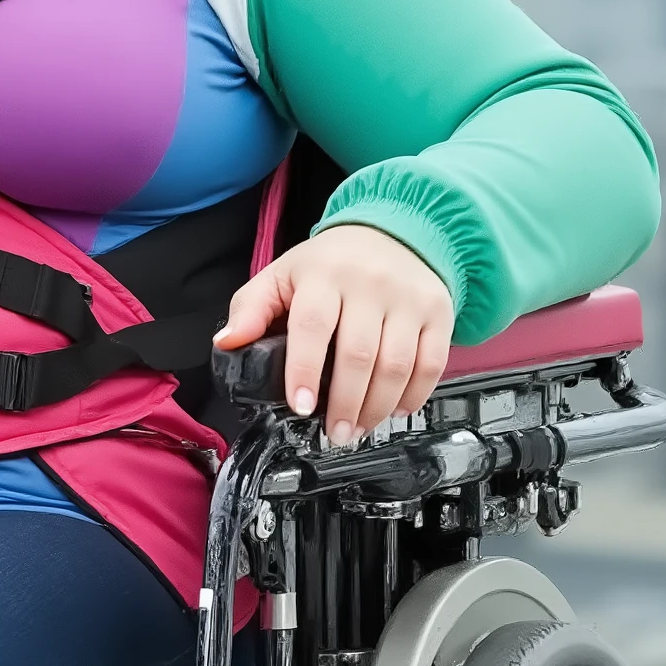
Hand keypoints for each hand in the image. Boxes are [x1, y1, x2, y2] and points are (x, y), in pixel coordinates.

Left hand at [213, 222, 453, 446]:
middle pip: (358, 353)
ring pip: (397, 364)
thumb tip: (227, 342)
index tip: (301, 407)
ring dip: (377, 407)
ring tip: (358, 428)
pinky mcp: (439, 312)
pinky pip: (431, 363)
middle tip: (334, 433)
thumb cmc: (330, 264)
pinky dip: (414, 395)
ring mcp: (409, 298)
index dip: (305, 370)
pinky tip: (396, 410)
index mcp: (323, 275)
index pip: (313, 326)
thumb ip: (251, 308)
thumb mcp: (282, 275)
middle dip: (345, 403)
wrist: (393, 232)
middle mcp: (370, 284)